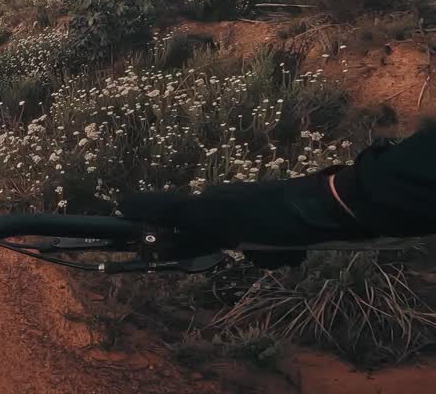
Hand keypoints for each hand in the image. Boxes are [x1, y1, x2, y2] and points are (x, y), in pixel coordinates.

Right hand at [119, 172, 368, 263]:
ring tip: (278, 250)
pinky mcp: (278, 225)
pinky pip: (268, 248)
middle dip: (226, 252)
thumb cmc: (270, 214)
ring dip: (261, 255)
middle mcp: (226, 203)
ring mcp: (253, 214)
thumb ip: (170, 210)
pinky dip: (279, 254)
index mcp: (207, 198)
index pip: (170, 216)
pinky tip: (293, 251)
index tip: (149, 250)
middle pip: (209, 240)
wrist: (330, 211)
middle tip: (247, 249)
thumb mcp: (215, 215)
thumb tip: (122, 202)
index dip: (161, 235)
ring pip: (242, 248)